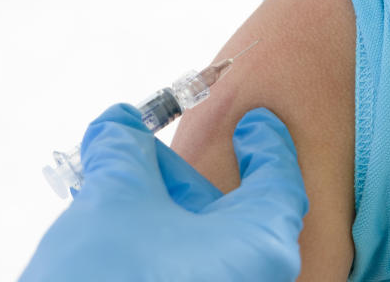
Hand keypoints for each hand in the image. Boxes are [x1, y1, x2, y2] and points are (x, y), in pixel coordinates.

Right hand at [19, 103, 307, 281]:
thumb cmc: (112, 277)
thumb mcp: (115, 198)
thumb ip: (122, 152)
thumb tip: (119, 126)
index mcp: (258, 247)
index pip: (278, 184)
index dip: (266, 146)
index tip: (254, 122)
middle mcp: (250, 281)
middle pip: (229, 214)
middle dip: (179, 177)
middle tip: (140, 150)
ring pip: (201, 246)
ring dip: (159, 210)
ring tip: (111, 185)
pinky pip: (183, 272)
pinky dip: (155, 245)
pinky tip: (111, 227)